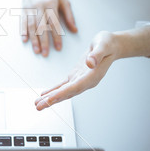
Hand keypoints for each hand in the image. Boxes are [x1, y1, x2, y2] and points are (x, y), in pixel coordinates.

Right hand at [22, 0, 76, 56]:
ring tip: (36, 50)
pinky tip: (25, 40)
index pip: (54, 24)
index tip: (58, 48)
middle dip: (43, 42)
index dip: (56, 37)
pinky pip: (22, 21)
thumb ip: (69, 16)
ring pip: (31, 26)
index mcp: (51, 4)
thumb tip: (74, 30)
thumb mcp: (63, 0)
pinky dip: (23, 31)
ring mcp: (30, 7)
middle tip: (45, 54)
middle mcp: (39, 6)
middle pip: (41, 27)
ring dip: (33, 39)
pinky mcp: (23, 8)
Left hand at [35, 26, 149, 110]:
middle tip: (38, 106)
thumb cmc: (108, 44)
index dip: (61, 94)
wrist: (112, 45)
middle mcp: (86, 82)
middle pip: (67, 93)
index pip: (74, 87)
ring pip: (64, 91)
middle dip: (52, 100)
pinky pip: (63, 85)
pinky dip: (54, 90)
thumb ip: (97, 54)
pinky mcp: (76, 76)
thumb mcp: (103, 45)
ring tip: (38, 104)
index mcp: (92, 76)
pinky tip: (45, 94)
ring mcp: (81, 80)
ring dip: (51, 98)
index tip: (50, 100)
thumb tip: (90, 62)